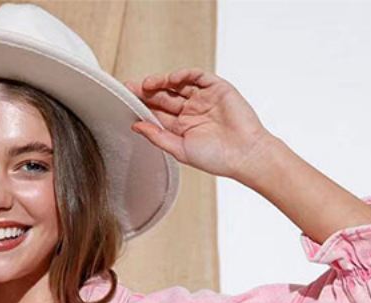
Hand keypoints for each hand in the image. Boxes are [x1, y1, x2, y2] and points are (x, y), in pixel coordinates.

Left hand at [122, 69, 275, 179]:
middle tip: (130, 87)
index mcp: (181, 127)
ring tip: (147, 84)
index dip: (142, 105)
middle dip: (147, 91)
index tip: (126, 99)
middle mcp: (191, 111)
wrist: (245, 154)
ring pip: (178, 84)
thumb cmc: (216, 158)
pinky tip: (171, 78)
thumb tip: (135, 125)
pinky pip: (197, 76)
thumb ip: (157, 136)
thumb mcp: (180, 149)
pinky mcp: (217, 88)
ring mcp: (203, 98)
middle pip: (164, 96)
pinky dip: (184, 75)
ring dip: (162, 81)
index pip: (157, 112)